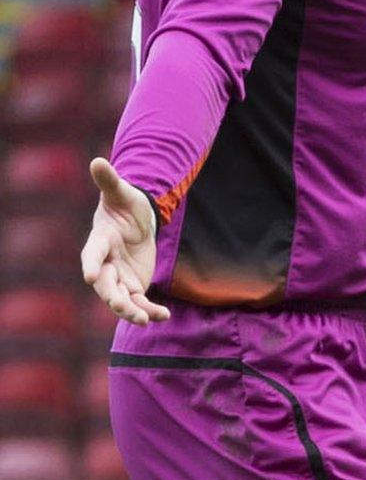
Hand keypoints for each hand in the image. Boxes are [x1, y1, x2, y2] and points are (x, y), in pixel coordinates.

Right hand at [80, 158, 168, 325]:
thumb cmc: (124, 205)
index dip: (89, 264)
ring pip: (120, 299)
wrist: (136, 219)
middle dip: (112, 296)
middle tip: (122, 306)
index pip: (91, 254)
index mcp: (99, 241)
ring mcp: (119, 277)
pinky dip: (149, 310)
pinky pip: (139, 301)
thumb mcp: (121, 192)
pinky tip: (163, 316)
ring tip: (146, 319)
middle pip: (104, 284)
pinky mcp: (134, 284)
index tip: (89, 275)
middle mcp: (104, 264)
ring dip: (131, 310)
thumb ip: (110, 181)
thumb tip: (97, 160)